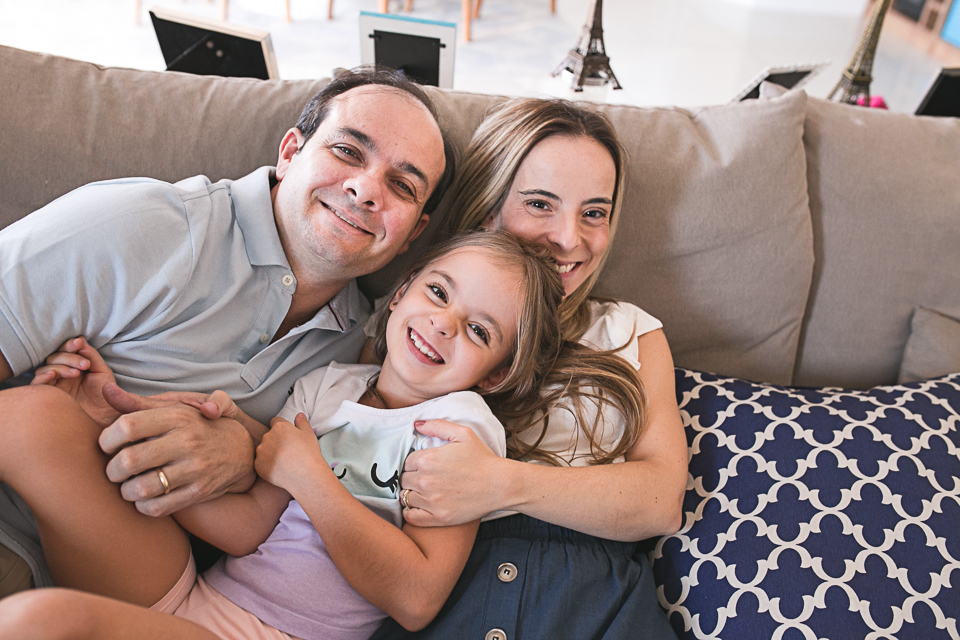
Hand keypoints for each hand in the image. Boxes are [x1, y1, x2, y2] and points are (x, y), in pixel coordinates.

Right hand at [30, 337, 118, 426]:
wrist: (108, 425)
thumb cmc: (108, 401)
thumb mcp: (103, 375)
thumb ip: (93, 357)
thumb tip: (81, 341)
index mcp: (75, 369)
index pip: (66, 351)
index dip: (70, 345)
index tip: (79, 342)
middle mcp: (62, 377)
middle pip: (54, 358)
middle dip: (68, 356)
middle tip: (84, 364)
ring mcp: (54, 388)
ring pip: (45, 369)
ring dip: (60, 366)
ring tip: (76, 373)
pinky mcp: (49, 400)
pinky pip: (37, 386)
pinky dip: (42, 377)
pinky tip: (52, 376)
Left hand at [98, 384, 255, 516]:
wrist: (242, 449)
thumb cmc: (198, 426)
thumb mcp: (174, 408)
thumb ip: (137, 403)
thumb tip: (104, 390)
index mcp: (177, 417)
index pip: (127, 426)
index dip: (107, 439)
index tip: (107, 446)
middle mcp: (186, 441)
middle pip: (129, 460)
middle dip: (111, 470)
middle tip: (114, 470)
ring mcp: (194, 468)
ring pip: (141, 488)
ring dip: (125, 491)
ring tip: (127, 486)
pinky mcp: (199, 491)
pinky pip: (158, 507)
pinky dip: (143, 506)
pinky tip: (144, 498)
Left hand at [254, 414, 324, 492]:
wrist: (305, 475)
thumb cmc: (309, 453)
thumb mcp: (309, 434)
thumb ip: (302, 422)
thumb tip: (298, 415)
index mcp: (279, 427)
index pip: (276, 422)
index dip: (282, 429)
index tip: (288, 437)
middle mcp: (267, 437)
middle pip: (269, 436)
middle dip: (276, 441)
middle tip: (288, 451)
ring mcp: (261, 452)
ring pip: (264, 449)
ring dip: (270, 452)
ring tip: (283, 461)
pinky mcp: (258, 465)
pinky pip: (260, 462)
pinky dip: (267, 465)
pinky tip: (279, 469)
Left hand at [400, 419, 506, 526]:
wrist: (500, 484)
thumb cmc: (483, 459)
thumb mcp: (463, 434)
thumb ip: (437, 426)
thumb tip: (417, 424)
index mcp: (427, 459)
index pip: (406, 462)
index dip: (415, 463)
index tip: (425, 466)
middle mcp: (425, 481)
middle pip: (404, 480)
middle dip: (412, 477)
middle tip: (426, 478)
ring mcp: (431, 501)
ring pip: (406, 497)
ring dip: (412, 494)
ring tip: (425, 491)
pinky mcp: (438, 518)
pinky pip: (411, 517)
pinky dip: (410, 512)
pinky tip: (420, 506)